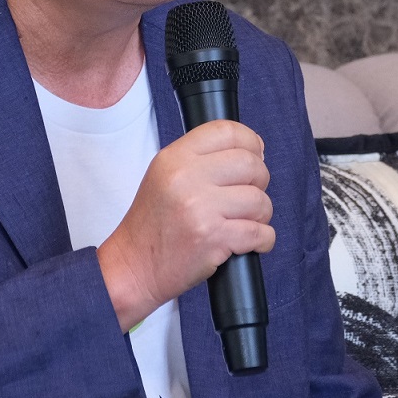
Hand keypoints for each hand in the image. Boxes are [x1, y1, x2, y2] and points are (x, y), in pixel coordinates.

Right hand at [97, 120, 273, 330]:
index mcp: (175, 158)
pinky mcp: (213, 238)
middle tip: (248, 196)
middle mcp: (186, 178)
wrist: (133, 266)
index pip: (226, 131)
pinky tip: (252, 241)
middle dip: (260, 181)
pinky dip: (264, 239)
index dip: (251, 141)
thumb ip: (202, 159)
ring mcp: (200, 208)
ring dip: (261, 214)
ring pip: (259, 200)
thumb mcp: (165, 176)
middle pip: (250, 164)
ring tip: (244, 222)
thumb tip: (254, 151)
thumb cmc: (153, 224)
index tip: (257, 154)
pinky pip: (260, 232)